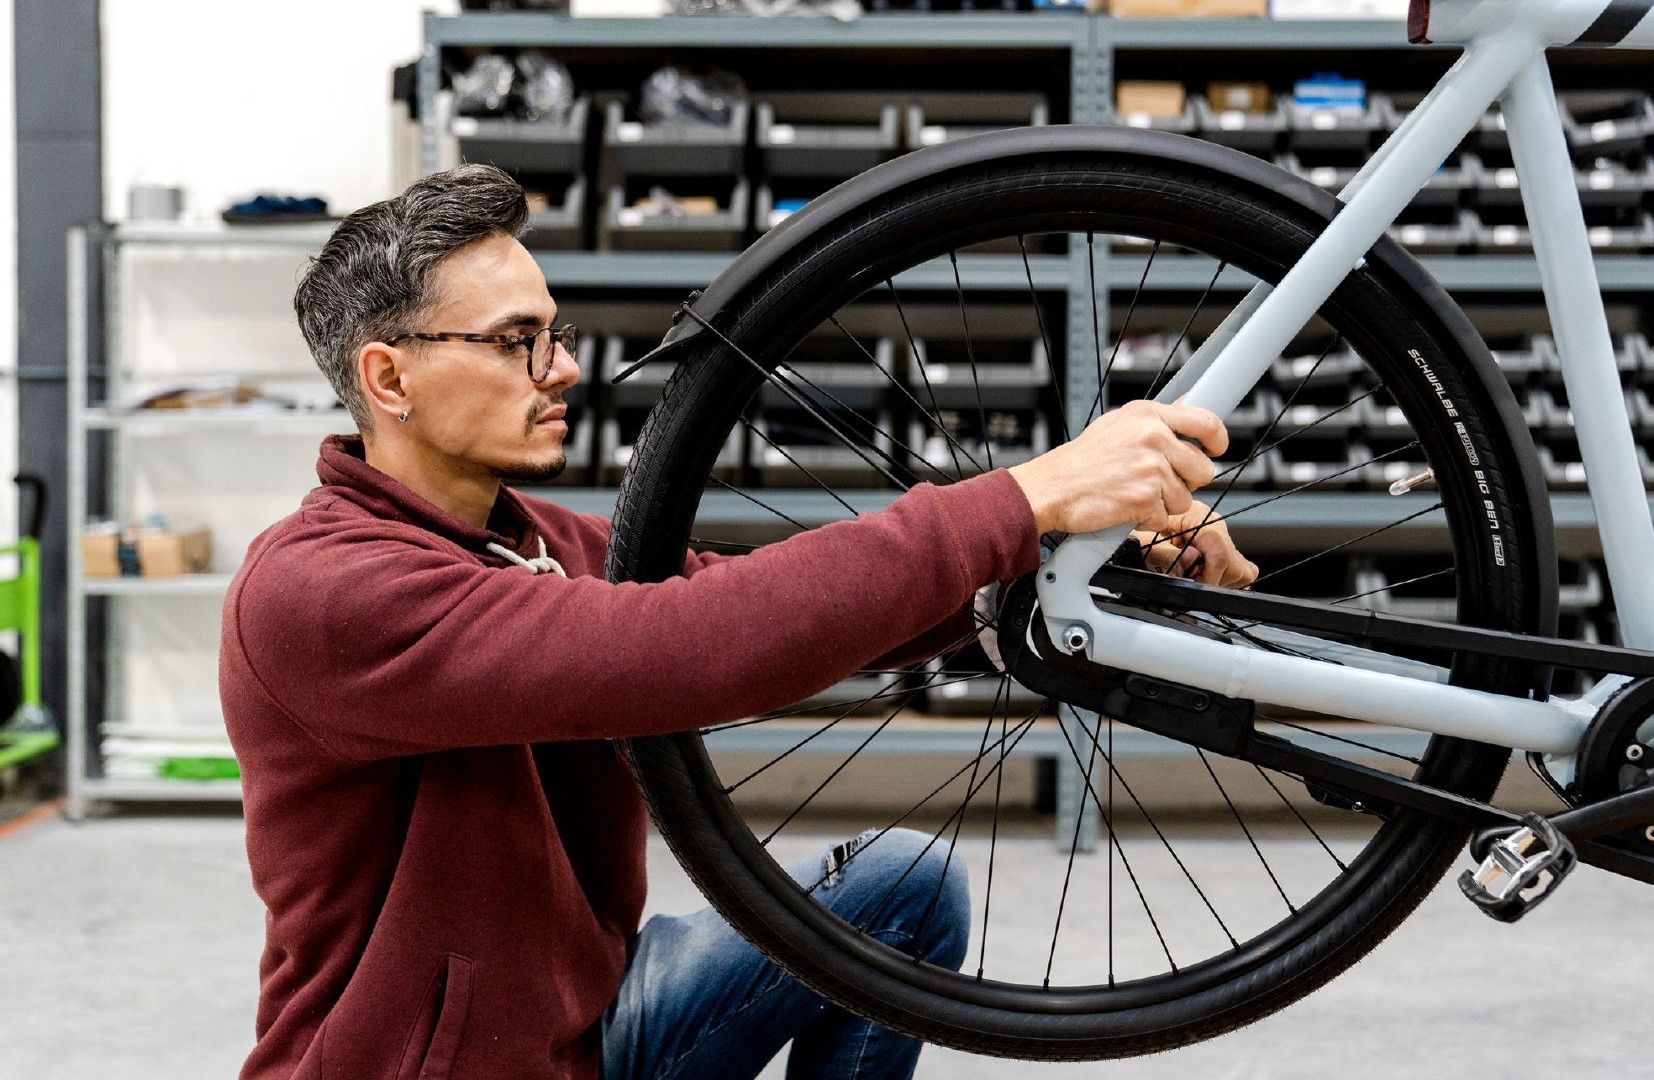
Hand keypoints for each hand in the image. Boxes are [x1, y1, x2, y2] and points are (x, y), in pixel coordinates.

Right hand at [1007, 400, 1227, 535]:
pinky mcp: (1146, 498)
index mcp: (1147, 415)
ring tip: (1133, 493)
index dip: (1217, 439)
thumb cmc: (1079, 461)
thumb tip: (1187, 411)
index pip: (1205, 421)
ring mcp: (1151, 468)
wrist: (1051, 488)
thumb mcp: (1117, 425)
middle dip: (1185, 481)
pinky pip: (1165, 518)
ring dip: (1163, 504)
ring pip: (1184, 498)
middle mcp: (1153, 437)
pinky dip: (1147, 520)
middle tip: (1159, 482)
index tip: (1216, 448)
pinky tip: (1126, 507)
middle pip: (1202, 468)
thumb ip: (1153, 422)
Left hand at [1130, 501, 1257, 586]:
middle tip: (1188, 578)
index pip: (1220, 552)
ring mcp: (1220, 534)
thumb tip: (1191, 559)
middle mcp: (1214, 523)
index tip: (1196, 585)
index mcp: (1198, 516)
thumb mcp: (1143, 542)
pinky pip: (1234, 567)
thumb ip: (1166, 554)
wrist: (1136, 516)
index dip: (1209, 575)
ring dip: (1215, 578)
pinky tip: (1199, 573)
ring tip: (1190, 572)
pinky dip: (1220, 576)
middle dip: (1212, 578)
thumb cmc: (1137, 526)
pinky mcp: (1220, 545)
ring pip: (1238, 568)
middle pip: (1234, 563)